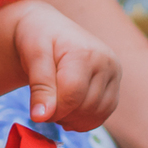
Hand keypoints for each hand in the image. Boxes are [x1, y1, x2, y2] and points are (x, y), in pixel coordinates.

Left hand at [12, 2, 121, 132]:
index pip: (73, 94)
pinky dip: (85, 120)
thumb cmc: (38, 38)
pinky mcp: (114, 84)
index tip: (37, 110)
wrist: (48, 27)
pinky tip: (68, 113)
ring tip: (56, 109)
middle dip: (62, 115)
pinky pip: (103, 113)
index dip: (54, 110)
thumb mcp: (33, 56)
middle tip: (44, 107)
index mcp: (86, 52)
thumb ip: (39, 86)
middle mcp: (107, 62)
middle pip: (87, 106)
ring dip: (74, 120)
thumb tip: (41, 117)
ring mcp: (114, 73)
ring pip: (98, 113)